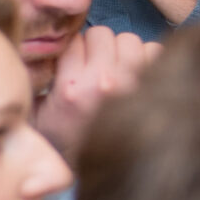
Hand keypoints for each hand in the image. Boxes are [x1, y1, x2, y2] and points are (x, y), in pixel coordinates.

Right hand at [37, 26, 156, 160]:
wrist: (109, 165)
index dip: (76, 47)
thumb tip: (47, 49)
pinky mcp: (156, 86)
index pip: (74, 40)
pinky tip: (140, 72)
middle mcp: (102, 81)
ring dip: (124, 49)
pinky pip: (155, 50)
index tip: (78, 59)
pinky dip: (148, 56)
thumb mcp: (43, 113)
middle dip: (99, 45)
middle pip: (102, 33)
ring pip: (130, 39)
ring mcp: (132, 83)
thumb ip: (44, 81)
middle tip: (100, 62)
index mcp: (71, 87)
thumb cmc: (71, 139)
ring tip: (120, 67)